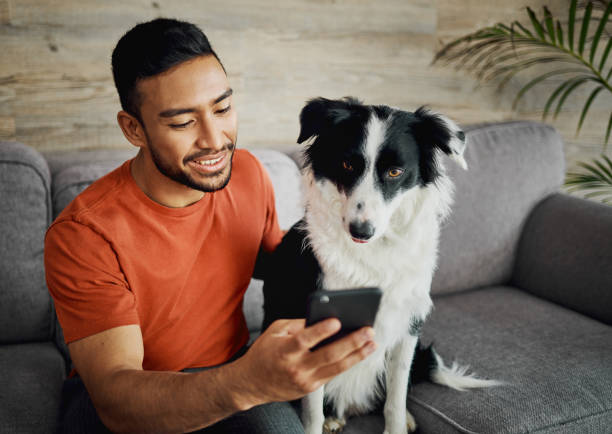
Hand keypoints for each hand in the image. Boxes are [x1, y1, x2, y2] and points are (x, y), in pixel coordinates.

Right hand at [232, 318, 376, 407]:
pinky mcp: (311, 388)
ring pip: (337, 367)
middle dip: (351, 342)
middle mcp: (296, 367)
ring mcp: (305, 380)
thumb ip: (297, 325)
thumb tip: (321, 317)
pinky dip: (349, 363)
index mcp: (284, 350)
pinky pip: (334, 373)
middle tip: (367, 331)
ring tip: (372, 343)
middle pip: (328, 355)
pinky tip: (360, 353)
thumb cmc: (264, 353)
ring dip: (358, 355)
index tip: (337, 321)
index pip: (305, 340)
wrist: (252, 384)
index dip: (321, 331)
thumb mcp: (274, 331)